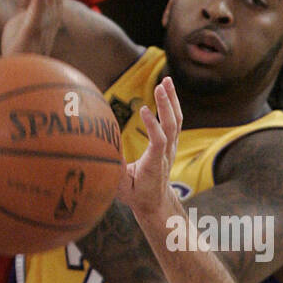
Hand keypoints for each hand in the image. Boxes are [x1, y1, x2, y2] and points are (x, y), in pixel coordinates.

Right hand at [115, 77, 181, 215]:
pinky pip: (176, 120)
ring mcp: (172, 147)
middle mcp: (167, 153)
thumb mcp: (121, 188)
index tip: (142, 109)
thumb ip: (115, 171)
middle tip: (159, 86)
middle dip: (166, 105)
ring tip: (165, 81)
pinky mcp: (172, 143)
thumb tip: (105, 151)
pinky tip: (166, 90)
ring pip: (177, 120)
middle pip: (172, 126)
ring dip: (172, 100)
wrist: (155, 201)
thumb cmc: (135, 194)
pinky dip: (172, 103)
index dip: (153, 125)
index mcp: (154, 164)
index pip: (159, 141)